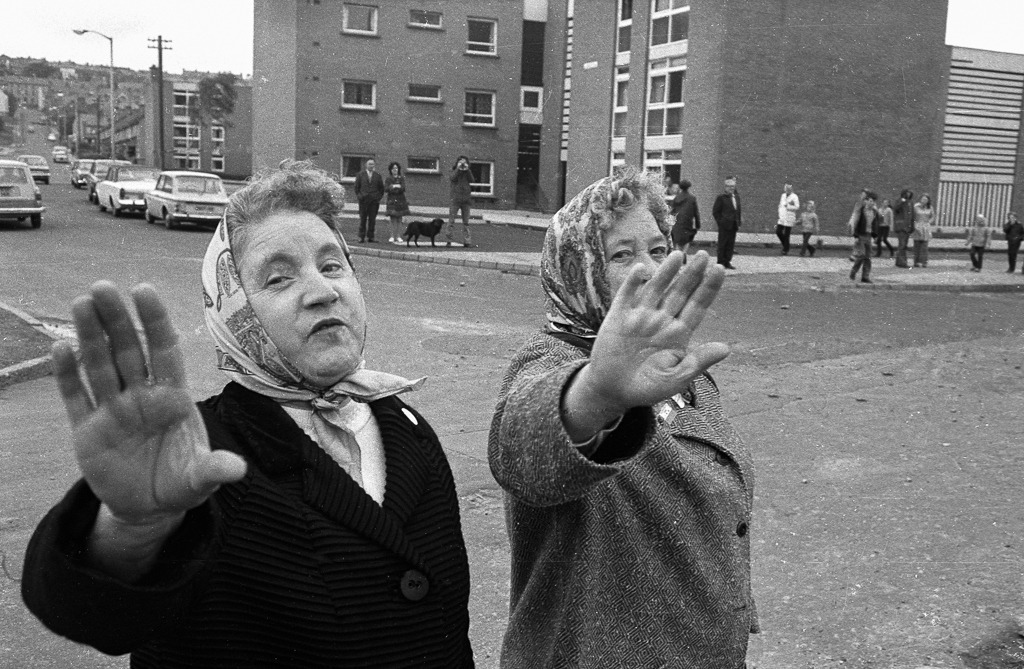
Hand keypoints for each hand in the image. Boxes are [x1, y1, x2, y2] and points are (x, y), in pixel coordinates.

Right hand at [53, 282, 246, 526]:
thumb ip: (214, 470)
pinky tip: (60, 348)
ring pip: (99, 365)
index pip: (164, 351)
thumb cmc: (181, 481)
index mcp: (172, 397)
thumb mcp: (200, 479)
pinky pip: (76, 397)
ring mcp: (113, 410)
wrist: (150, 509)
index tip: (144, 290)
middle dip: (117, 320)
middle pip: (128, 351)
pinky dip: (67, 374)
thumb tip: (237, 470)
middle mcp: (141, 396)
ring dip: (89, 336)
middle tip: (103, 287)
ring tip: (82, 304)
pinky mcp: (87, 430)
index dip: (155, 322)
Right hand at [580, 251, 727, 414]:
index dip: (708, 288)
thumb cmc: (647, 387)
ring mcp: (640, 316)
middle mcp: (661, 320)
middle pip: (680, 292)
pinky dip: (633, 283)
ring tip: (678, 255)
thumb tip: (726, 348)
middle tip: (703, 255)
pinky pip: (626, 295)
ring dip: (666, 272)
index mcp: (679, 334)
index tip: (720, 270)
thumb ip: (698, 362)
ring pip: (656, 289)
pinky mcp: (618, 317)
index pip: (698, 306)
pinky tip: (641, 270)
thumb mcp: (676, 378)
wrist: (613, 392)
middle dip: (692, 274)